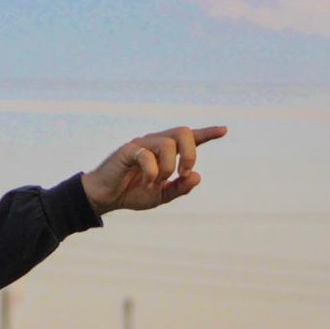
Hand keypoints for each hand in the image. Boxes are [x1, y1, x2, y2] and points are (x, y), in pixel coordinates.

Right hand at [81, 125, 226, 214]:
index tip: (224, 131)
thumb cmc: (131, 193)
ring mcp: (141, 144)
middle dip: (190, 153)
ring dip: (167, 167)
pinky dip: (151, 172)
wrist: (105, 197)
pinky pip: (146, 155)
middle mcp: (155, 143)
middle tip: (183, 174)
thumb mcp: (160, 196)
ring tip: (156, 182)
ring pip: (167, 143)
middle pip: (183, 131)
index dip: (207, 133)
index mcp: (165, 152)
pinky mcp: (127, 150)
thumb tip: (197, 176)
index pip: (190, 138)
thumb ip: (179, 188)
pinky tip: (145, 182)